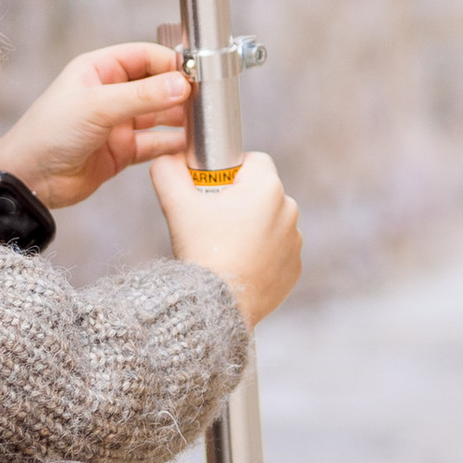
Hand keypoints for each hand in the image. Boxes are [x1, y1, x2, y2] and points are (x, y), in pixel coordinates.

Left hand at [0, 44, 196, 210]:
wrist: (29, 180)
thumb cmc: (49, 133)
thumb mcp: (97, 107)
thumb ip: (142, 96)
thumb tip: (182, 84)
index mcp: (99, 70)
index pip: (146, 57)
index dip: (172, 62)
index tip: (198, 73)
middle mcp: (111, 93)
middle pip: (157, 85)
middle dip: (182, 91)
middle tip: (209, 98)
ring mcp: (118, 123)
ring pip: (160, 115)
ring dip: (181, 118)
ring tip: (205, 123)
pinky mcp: (122, 151)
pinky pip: (156, 144)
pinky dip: (173, 145)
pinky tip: (191, 147)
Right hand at [151, 151, 301, 328]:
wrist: (218, 304)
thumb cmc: (202, 250)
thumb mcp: (176, 203)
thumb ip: (168, 170)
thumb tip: (167, 158)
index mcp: (267, 187)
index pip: (252, 160)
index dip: (228, 171)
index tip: (210, 190)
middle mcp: (289, 211)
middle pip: (260, 193)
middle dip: (238, 201)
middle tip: (211, 220)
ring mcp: (295, 241)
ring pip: (269, 222)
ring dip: (251, 227)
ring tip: (224, 246)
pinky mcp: (294, 267)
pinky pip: (276, 251)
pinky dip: (260, 254)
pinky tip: (238, 265)